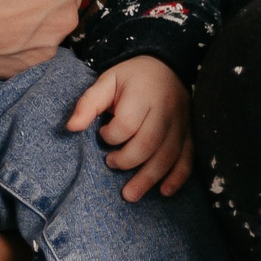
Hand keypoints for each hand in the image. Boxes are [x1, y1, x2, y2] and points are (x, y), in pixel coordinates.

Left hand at [67, 55, 191, 200]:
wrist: (166, 66)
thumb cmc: (131, 78)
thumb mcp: (107, 81)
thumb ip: (89, 103)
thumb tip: (71, 128)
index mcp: (142, 94)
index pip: (127, 123)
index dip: (111, 135)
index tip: (103, 133)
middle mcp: (165, 109)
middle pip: (149, 143)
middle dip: (127, 161)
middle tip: (110, 163)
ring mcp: (180, 123)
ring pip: (168, 155)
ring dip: (149, 178)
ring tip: (130, 194)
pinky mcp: (189, 132)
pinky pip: (188, 157)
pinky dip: (178, 177)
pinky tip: (165, 191)